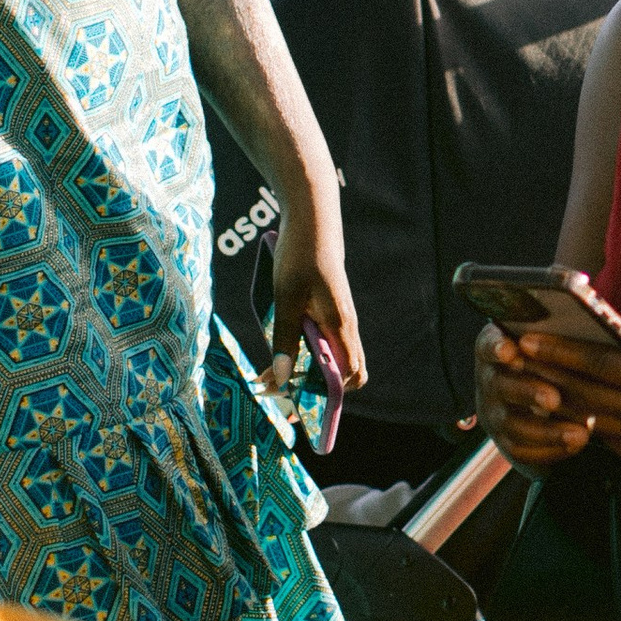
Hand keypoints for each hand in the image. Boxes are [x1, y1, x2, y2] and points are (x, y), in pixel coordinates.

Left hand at [268, 188, 367, 392]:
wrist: (312, 221)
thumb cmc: (300, 256)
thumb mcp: (285, 299)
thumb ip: (284, 339)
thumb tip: (280, 378)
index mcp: (340, 325)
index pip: (348, 375)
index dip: (327, 395)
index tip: (293, 399)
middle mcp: (345, 326)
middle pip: (345, 373)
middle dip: (316, 389)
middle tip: (278, 389)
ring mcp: (340, 319)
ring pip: (334, 358)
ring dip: (309, 372)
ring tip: (272, 374)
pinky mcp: (331, 311)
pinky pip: (326, 343)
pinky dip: (308, 355)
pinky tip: (283, 350)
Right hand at [475, 322, 599, 469]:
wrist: (554, 395)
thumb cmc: (569, 358)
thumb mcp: (571, 340)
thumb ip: (589, 331)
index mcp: (499, 345)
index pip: (488, 344)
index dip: (497, 347)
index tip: (511, 351)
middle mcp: (490, 379)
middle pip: (499, 385)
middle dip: (527, 392)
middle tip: (553, 399)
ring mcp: (495, 412)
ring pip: (512, 424)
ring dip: (545, 430)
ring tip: (580, 433)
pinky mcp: (507, 441)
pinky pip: (521, 450)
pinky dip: (549, 450)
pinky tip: (577, 445)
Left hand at [521, 312, 620, 487]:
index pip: (600, 366)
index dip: (560, 351)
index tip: (529, 338)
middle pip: (582, 395)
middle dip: (543, 375)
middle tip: (510, 358)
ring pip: (587, 422)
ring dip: (554, 402)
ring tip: (525, 382)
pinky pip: (605, 442)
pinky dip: (579, 426)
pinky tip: (562, 410)